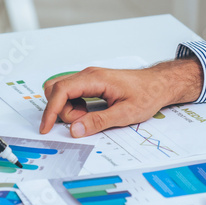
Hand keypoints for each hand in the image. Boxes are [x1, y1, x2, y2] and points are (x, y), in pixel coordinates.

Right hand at [39, 58, 203, 137]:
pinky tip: (89, 113)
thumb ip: (99, 121)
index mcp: (95, 79)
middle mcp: (88, 75)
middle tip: (81, 123)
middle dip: (61, 111)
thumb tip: (75, 129)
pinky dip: (74, 107)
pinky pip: (72, 94)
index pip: (61, 91)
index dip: (50, 110)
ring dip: (68, 109)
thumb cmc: (147, 94)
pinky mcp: (91, 84)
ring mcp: (89, 78)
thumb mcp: (126, 113)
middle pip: (57, 90)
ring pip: (62, 92)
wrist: (159, 84)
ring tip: (89, 118)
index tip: (46, 127)